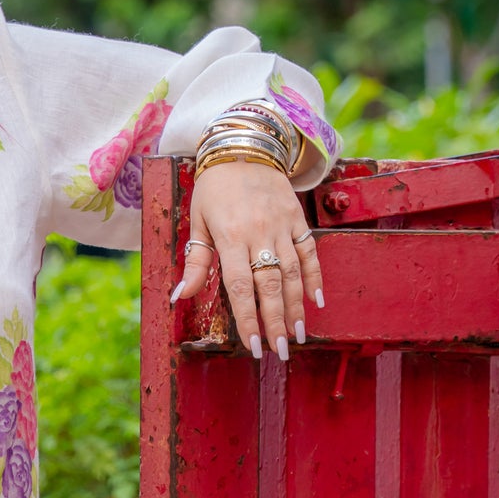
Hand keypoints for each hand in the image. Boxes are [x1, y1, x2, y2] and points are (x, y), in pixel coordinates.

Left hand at [168, 161, 322, 362]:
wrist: (245, 147)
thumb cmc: (214, 188)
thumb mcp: (197, 221)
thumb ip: (196, 262)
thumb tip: (181, 297)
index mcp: (230, 236)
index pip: (240, 286)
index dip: (248, 318)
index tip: (253, 344)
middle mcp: (259, 233)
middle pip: (270, 285)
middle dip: (276, 321)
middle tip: (280, 350)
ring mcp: (281, 226)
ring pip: (293, 272)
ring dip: (297, 306)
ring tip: (297, 335)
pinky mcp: (297, 219)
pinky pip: (309, 252)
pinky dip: (314, 276)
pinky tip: (317, 300)